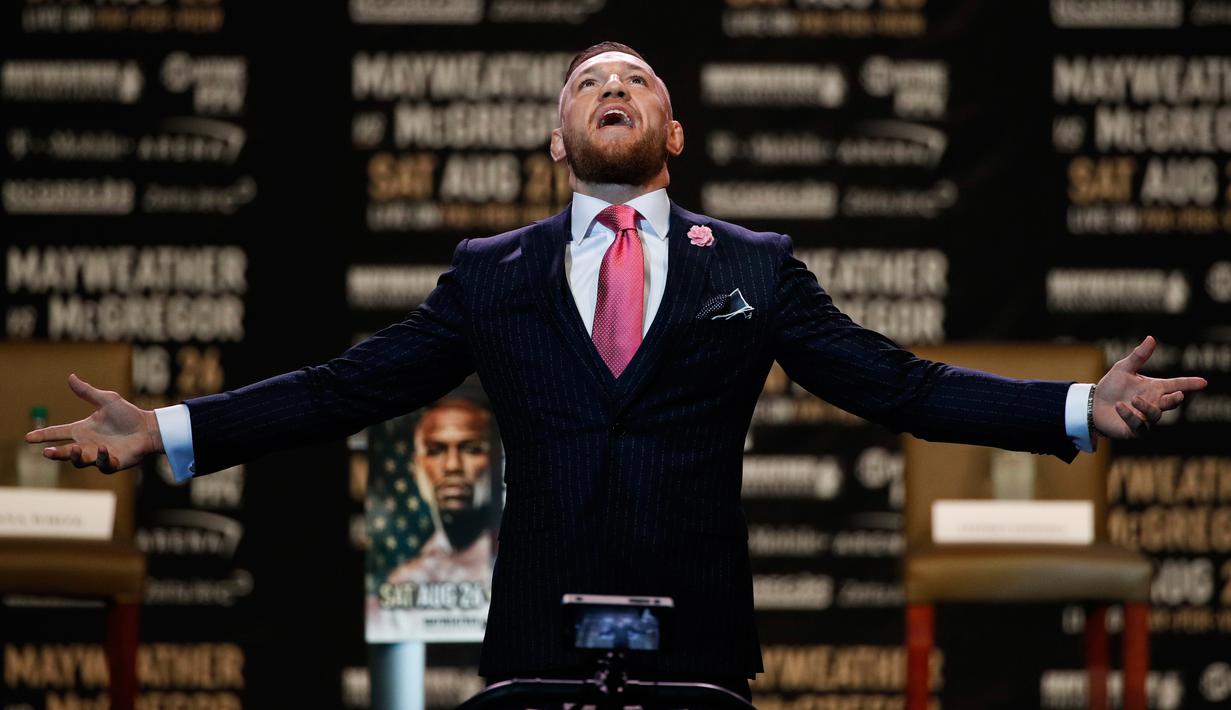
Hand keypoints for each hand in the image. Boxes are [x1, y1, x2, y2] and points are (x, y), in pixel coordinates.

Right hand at [24, 373, 163, 472]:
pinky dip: (102, 458)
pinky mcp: (112, 463)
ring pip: (80, 461)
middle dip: (55, 453)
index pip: (58, 433)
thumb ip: (87, 392)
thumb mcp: (107, 400)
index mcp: (82, 430)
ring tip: (74, 449)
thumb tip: (70, 376)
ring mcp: (98, 455)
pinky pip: (103, 465)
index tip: (28, 438)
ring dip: (75, 456)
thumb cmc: (128, 415)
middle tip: (47, 452)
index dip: (43, 435)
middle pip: (64, 452)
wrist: (149, 427)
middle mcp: (87, 444)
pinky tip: (104, 449)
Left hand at [1093, 336, 1207, 439]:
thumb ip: (1138, 356)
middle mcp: (1154, 403)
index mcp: (1154, 388)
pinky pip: (1138, 425)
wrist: (1093, 404)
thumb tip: (1151, 338)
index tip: (1203, 382)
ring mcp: (1145, 418)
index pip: (1176, 384)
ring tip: (1134, 399)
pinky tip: (1119, 407)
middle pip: (1171, 403)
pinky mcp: (1134, 429)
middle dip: (1176, 399)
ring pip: (1155, 415)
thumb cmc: (1111, 387)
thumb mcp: (1123, 369)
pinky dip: (1130, 415)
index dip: (1190, 383)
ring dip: (1147, 407)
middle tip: (1178, 394)